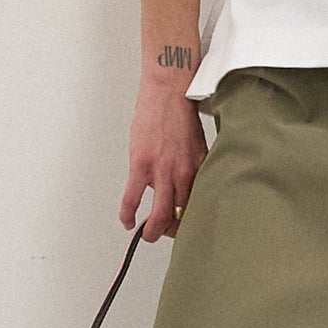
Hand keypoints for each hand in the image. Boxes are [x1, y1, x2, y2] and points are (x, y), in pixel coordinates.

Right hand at [122, 73, 207, 239]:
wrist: (169, 91)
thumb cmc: (181, 113)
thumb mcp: (199, 144)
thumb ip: (195, 166)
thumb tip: (192, 182)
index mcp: (199, 169)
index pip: (198, 206)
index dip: (190, 221)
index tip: (184, 226)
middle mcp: (183, 174)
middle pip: (180, 216)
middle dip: (172, 232)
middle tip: (164, 235)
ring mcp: (161, 171)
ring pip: (159, 215)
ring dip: (152, 231)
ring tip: (146, 235)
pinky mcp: (141, 165)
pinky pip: (132, 198)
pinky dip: (128, 214)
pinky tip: (127, 221)